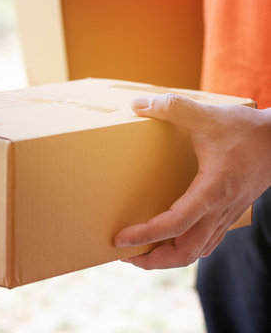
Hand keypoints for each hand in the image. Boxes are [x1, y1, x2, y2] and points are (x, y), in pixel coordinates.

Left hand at [114, 94, 270, 268]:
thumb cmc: (246, 130)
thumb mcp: (207, 115)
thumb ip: (172, 107)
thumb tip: (137, 104)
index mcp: (212, 190)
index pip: (175, 224)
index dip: (146, 235)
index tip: (119, 239)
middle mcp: (219, 210)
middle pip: (185, 253)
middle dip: (152, 260)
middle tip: (124, 255)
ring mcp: (225, 216)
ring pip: (195, 252)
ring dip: (166, 258)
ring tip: (139, 252)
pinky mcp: (228, 215)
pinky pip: (204, 243)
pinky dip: (183, 249)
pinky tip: (168, 241)